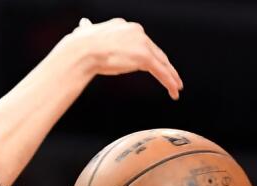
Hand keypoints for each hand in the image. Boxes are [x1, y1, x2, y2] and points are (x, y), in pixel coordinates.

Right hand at [60, 18, 181, 99]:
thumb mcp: (86, 33)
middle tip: (173, 78)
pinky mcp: (144, 56)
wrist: (81, 50)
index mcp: (124, 27)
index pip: (142, 43)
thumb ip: (88, 29)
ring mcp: (141, 43)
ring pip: (161, 62)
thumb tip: (83, 24)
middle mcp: (136, 31)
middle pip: (156, 52)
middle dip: (165, 66)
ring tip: (177, 88)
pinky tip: (174, 90)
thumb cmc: (80, 45)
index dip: (150, 55)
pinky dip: (169, 81)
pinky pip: (160, 71)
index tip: (155, 65)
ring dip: (171, 76)